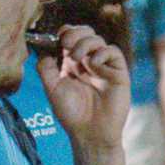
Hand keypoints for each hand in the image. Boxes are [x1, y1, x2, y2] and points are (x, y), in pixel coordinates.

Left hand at [38, 26, 129, 150]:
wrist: (90, 132)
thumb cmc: (71, 114)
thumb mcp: (51, 87)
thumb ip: (45, 67)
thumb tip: (46, 49)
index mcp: (72, 64)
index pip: (71, 37)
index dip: (65, 32)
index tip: (58, 40)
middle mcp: (89, 63)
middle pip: (86, 33)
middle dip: (75, 33)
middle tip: (66, 44)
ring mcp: (104, 68)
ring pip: (99, 40)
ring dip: (85, 43)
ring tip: (77, 59)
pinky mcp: (119, 75)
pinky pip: (114, 52)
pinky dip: (102, 52)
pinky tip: (93, 64)